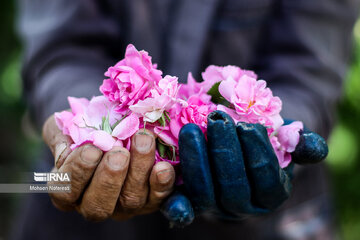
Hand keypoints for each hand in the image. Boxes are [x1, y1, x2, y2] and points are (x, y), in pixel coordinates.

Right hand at [42, 114, 174, 220]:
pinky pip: (158, 198)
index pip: (66, 191)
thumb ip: (60, 137)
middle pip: (98, 205)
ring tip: (143, 141)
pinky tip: (163, 166)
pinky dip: (162, 184)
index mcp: (68, 190)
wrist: (116, 125)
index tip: (92, 149)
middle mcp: (95, 203)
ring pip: (130, 200)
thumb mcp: (64, 127)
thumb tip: (66, 148)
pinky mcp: (151, 199)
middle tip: (119, 153)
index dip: (78, 173)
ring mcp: (124, 204)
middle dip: (110, 179)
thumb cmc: (85, 128)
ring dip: (138, 171)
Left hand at [161, 110, 327, 226]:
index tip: (247, 126)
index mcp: (270, 195)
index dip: (257, 154)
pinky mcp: (191, 202)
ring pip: (205, 194)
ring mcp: (215, 207)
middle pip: (233, 189)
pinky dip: (175, 198)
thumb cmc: (263, 140)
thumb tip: (313, 147)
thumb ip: (302, 145)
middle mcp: (243, 207)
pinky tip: (164, 174)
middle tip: (217, 120)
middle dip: (225, 153)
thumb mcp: (286, 140)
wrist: (239, 147)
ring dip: (197, 161)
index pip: (266, 180)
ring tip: (191, 129)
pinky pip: (182, 206)